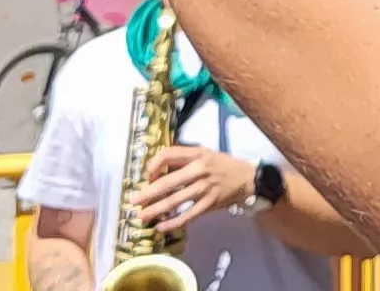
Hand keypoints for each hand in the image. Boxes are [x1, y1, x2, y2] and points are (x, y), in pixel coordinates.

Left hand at [134, 146, 257, 230]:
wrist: (246, 178)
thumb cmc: (220, 164)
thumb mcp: (202, 153)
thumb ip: (182, 158)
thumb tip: (155, 171)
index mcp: (196, 154)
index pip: (168, 155)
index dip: (154, 165)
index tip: (148, 176)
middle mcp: (199, 170)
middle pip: (168, 182)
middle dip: (148, 193)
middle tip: (133, 201)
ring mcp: (205, 188)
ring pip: (176, 201)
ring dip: (156, 210)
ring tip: (142, 216)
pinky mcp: (210, 204)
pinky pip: (188, 214)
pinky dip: (174, 222)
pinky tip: (161, 226)